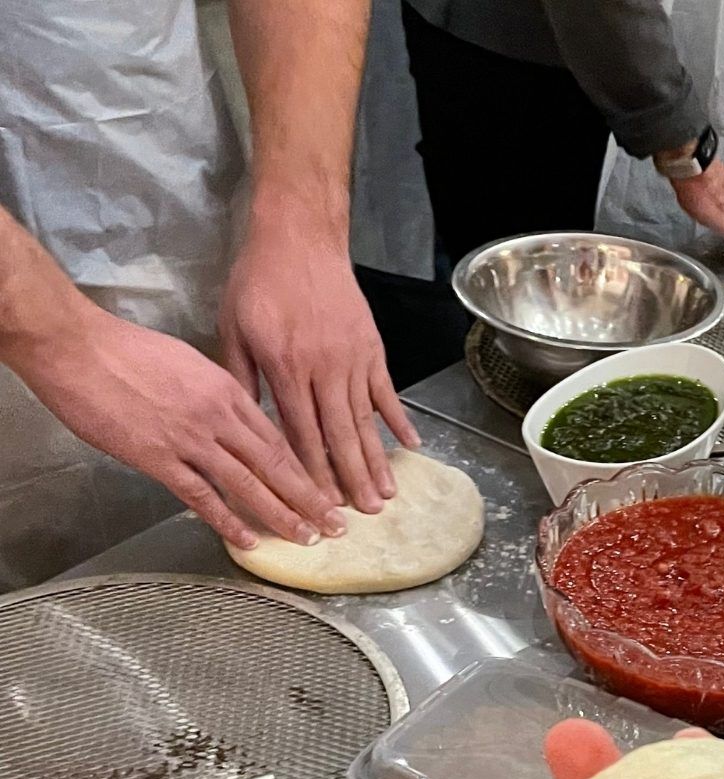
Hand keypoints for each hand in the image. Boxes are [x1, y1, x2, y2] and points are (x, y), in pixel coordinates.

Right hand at [18, 308, 344, 548]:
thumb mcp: (188, 362)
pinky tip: (248, 540)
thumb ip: (217, 393)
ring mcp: (190, 439)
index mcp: (227, 390)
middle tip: (336, 524)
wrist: (76, 346)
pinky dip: (228, 520)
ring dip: (282, 514)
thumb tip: (235, 414)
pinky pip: (201, 496)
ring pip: (248, 483)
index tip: (328, 488)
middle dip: (310, 497)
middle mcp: (218, 416)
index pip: (278, 437)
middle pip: (276, 463)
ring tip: (307, 537)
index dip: (307, 467)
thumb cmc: (125, 350)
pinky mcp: (157, 458)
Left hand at [218, 222, 419, 513]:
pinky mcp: (371, 349)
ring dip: (376, 461)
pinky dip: (399, 420)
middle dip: (351, 479)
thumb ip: (242, 378)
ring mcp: (352, 360)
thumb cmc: (259, 281)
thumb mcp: (233, 328)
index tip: (320, 503)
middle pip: (338, 435)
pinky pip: (387, 392)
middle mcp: (323, 369)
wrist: (299, 238)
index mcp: (284, 367)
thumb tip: (246, 426)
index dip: (312, 471)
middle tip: (363, 515)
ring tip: (387, 494)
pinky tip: (411, 446)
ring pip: (365, 420)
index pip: (300, 432)